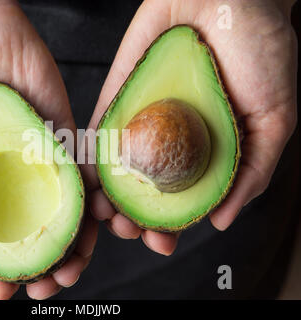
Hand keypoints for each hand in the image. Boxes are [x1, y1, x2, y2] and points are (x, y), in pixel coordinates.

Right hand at [0, 0, 96, 298]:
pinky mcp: (67, 134)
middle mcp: (14, 180)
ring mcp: (43, 160)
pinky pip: (89, 173)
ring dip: (78, 244)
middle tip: (49, 286)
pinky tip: (100, 222)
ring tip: (75, 265)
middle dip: (46, 266)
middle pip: (39, 234)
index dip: (2, 271)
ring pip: (69, 213)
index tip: (5, 293)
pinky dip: (97, 200)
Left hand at [85, 0, 296, 253]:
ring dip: (105, 198)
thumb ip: (251, 171)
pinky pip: (100, 132)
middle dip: (131, 218)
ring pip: (116, 171)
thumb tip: (221, 219)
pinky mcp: (119, 97)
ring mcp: (143, 121)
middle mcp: (171, 141)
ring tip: (102, 214)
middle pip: (144, 192)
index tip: (159, 242)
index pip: (181, 202)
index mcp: (205, 153)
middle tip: (125, 229)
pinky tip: (87, 181)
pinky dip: (90, 159)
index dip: (169, 227)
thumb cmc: (261, 52)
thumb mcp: (274, 119)